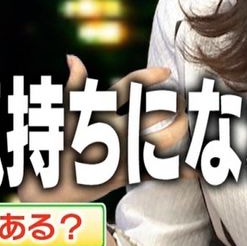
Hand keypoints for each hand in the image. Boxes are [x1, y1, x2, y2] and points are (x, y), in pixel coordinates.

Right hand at [18, 55, 188, 204]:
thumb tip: (72, 56)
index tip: (167, 71)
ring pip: (163, 139)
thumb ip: (75, 84)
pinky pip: (157, 171)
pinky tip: (196, 170)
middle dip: (174, 105)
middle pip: (155, 111)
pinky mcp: (126, 174)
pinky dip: (178, 171)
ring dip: (180, 130)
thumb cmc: (59, 146)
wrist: (50, 188)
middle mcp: (114, 129)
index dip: (150, 76)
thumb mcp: (65, 113)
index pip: (129, 86)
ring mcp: (121, 152)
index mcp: (101, 112)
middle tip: (183, 102)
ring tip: (187, 123)